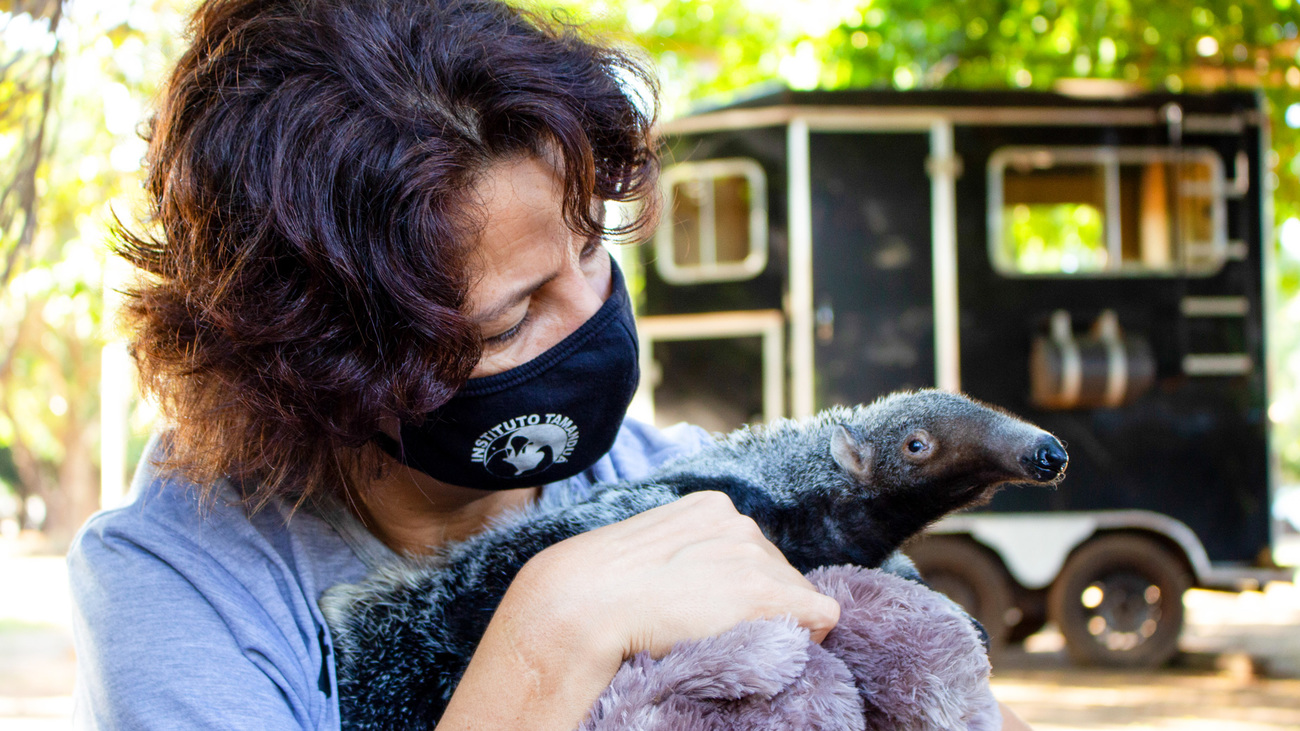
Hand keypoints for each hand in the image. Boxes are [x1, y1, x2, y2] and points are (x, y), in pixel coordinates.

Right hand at [513, 490, 841, 660]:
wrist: (585, 604)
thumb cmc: (600, 588)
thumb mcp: (648, 552)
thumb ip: (687, 555)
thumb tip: (705, 582)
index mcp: (710, 507)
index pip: (751, 550)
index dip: (742, 586)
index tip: (717, 607)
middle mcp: (739, 522)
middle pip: (779, 570)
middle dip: (762, 600)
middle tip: (719, 627)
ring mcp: (755, 554)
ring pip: (798, 594)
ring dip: (776, 617)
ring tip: (729, 637)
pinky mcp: (766, 592)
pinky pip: (821, 616)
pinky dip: (806, 635)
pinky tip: (769, 646)